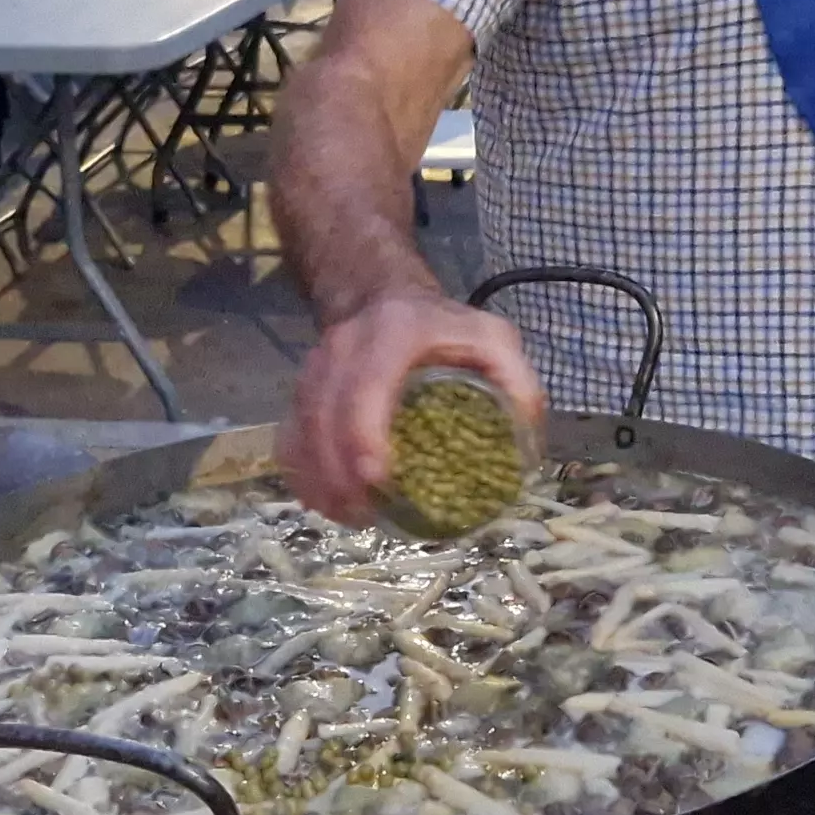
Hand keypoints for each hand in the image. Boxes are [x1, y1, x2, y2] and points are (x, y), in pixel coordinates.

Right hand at [284, 291, 542, 524]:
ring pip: (301, 431)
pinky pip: (289, 439)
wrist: (383, 297)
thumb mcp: (491, 338)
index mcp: (392, 334)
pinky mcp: (301, 395)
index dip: (364, 435)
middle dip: (340, 473)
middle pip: (324, 416)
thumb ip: (516, 381)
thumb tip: (525, 447)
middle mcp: (343, 349)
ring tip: (355, 517)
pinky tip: (330, 504)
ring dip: (321, 481)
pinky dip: (304, 477)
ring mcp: (314, 371)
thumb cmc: (443, 328)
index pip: (365, 386)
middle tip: (370, 513)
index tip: (379, 480)